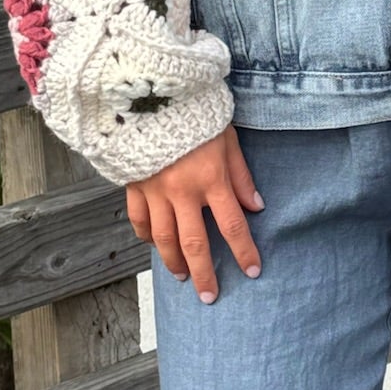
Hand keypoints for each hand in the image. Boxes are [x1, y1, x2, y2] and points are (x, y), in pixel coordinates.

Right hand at [125, 123, 263, 303]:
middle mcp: (182, 191)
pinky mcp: (134, 185)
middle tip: (210, 296)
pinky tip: (153, 245)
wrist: (149, 92)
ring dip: (174, 262)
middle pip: (194, 243)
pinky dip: (146, 236)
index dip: (244, 251)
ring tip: (183, 277)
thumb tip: (256, 206)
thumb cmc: (195, 113)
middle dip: (204, 273)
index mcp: (210, 179)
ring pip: (164, 238)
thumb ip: (241, 175)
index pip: (232, 225)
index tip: (252, 271)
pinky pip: (138, 219)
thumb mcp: (227, 138)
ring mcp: (155, 191)